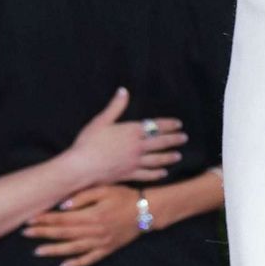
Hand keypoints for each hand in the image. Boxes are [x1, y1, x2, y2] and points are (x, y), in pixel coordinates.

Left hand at [24, 185, 142, 265]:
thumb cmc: (126, 197)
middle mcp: (94, 230)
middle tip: (25, 233)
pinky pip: (90, 260)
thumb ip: (84, 196)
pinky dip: (76, 265)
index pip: (63, 218)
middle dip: (43, 233)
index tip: (30, 220)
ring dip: (54, 250)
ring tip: (37, 251)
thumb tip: (63, 205)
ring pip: (73, 248)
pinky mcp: (107, 249)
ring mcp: (100, 242)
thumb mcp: (106, 189)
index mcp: (93, 214)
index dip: (45, 219)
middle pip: (64, 233)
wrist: (148, 210)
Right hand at [61, 89, 185, 185]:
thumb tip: (123, 90)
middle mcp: (137, 146)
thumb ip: (115, 106)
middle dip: (174, 140)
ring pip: (157, 159)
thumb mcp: (101, 121)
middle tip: (184, 138)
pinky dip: (156, 174)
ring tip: (178, 156)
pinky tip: (163, 173)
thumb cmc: (88, 142)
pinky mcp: (129, 175)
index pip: (156, 126)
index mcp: (132, 131)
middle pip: (161, 142)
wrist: (80, 167)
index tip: (179, 124)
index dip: (169, 125)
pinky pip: (147, 174)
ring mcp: (134, 162)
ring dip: (169, 157)